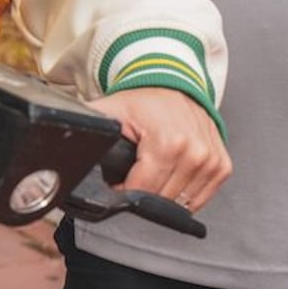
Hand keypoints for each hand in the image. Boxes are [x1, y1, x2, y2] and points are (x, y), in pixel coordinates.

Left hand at [90, 89, 230, 211]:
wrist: (173, 84)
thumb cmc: (143, 101)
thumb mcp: (109, 112)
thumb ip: (88, 131)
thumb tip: (65, 148)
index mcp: (168, 143)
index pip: (141, 193)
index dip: (123, 192)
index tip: (118, 180)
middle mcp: (195, 153)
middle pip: (160, 201)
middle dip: (142, 194)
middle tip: (134, 173)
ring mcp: (211, 161)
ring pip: (180, 204)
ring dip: (163, 195)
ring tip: (153, 172)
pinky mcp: (222, 166)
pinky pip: (199, 199)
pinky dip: (183, 194)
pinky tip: (172, 176)